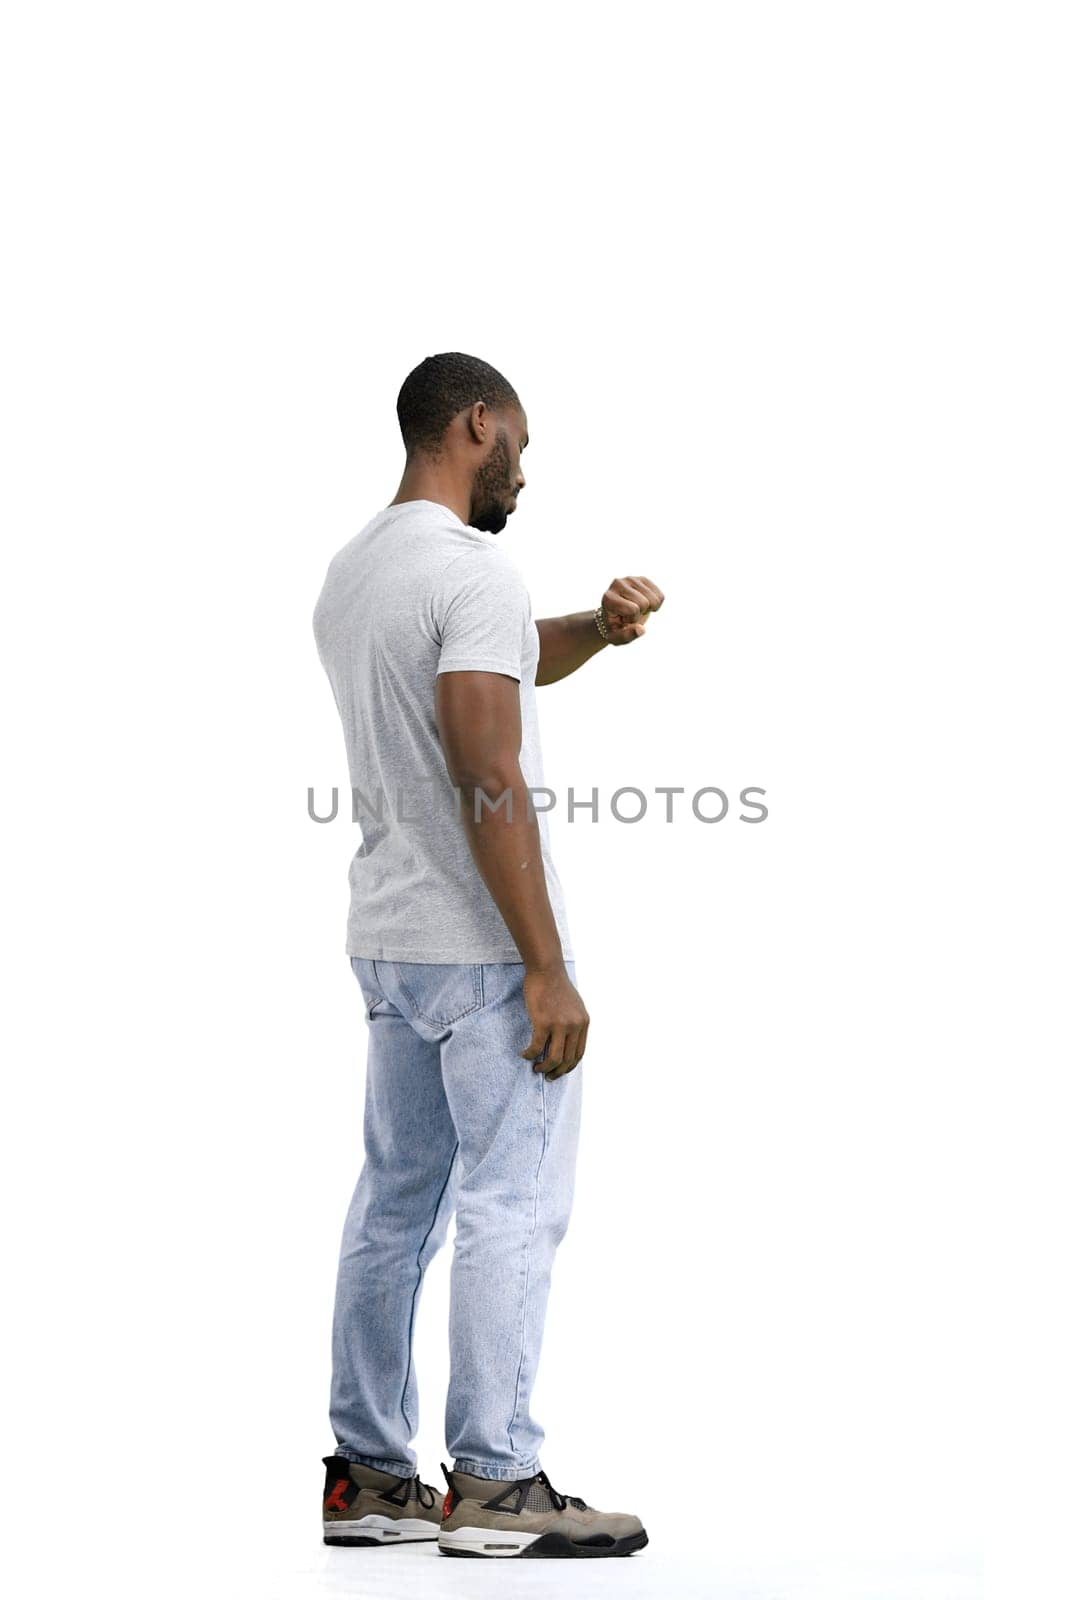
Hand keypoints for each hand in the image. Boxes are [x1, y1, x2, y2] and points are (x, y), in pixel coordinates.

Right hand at [521, 964, 589, 1079]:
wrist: (546, 969)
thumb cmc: (556, 985)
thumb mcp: (574, 1005)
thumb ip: (574, 1022)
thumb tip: (568, 1039)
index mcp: (583, 1022)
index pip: (579, 1053)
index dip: (569, 1066)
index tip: (559, 1071)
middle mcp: (575, 1026)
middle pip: (568, 1059)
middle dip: (557, 1072)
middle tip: (547, 1076)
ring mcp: (560, 1024)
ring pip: (554, 1058)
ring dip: (544, 1068)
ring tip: (536, 1069)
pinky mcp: (543, 1022)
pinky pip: (537, 1047)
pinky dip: (530, 1054)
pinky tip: (524, 1054)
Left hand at [599, 576, 664, 643]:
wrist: (614, 615)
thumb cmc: (614, 627)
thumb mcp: (615, 637)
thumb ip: (626, 636)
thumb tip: (641, 630)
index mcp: (608, 598)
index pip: (632, 609)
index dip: (632, 619)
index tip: (623, 619)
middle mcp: (617, 583)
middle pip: (644, 603)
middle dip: (640, 614)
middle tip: (630, 614)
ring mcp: (630, 579)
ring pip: (654, 599)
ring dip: (648, 609)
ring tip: (636, 608)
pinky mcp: (642, 579)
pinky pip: (660, 596)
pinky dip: (656, 605)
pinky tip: (644, 604)